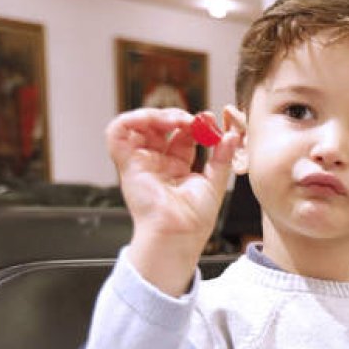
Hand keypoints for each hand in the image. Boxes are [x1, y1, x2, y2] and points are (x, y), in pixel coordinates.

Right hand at [106, 108, 239, 293]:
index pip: (181, 135)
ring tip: (175, 120)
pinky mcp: (127, 164)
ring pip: (138, 125)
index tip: (208, 120)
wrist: (180, 233)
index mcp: (176, 167)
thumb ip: (222, 156)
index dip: (193, 124)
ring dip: (156, 115)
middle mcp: (156, 163)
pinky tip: (151, 120)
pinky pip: (116, 133)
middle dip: (175, 116)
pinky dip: (130, 119)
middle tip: (192, 119)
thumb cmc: (195, 219)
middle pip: (159, 126)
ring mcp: (141, 163)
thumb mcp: (214, 181)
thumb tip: (231, 135)